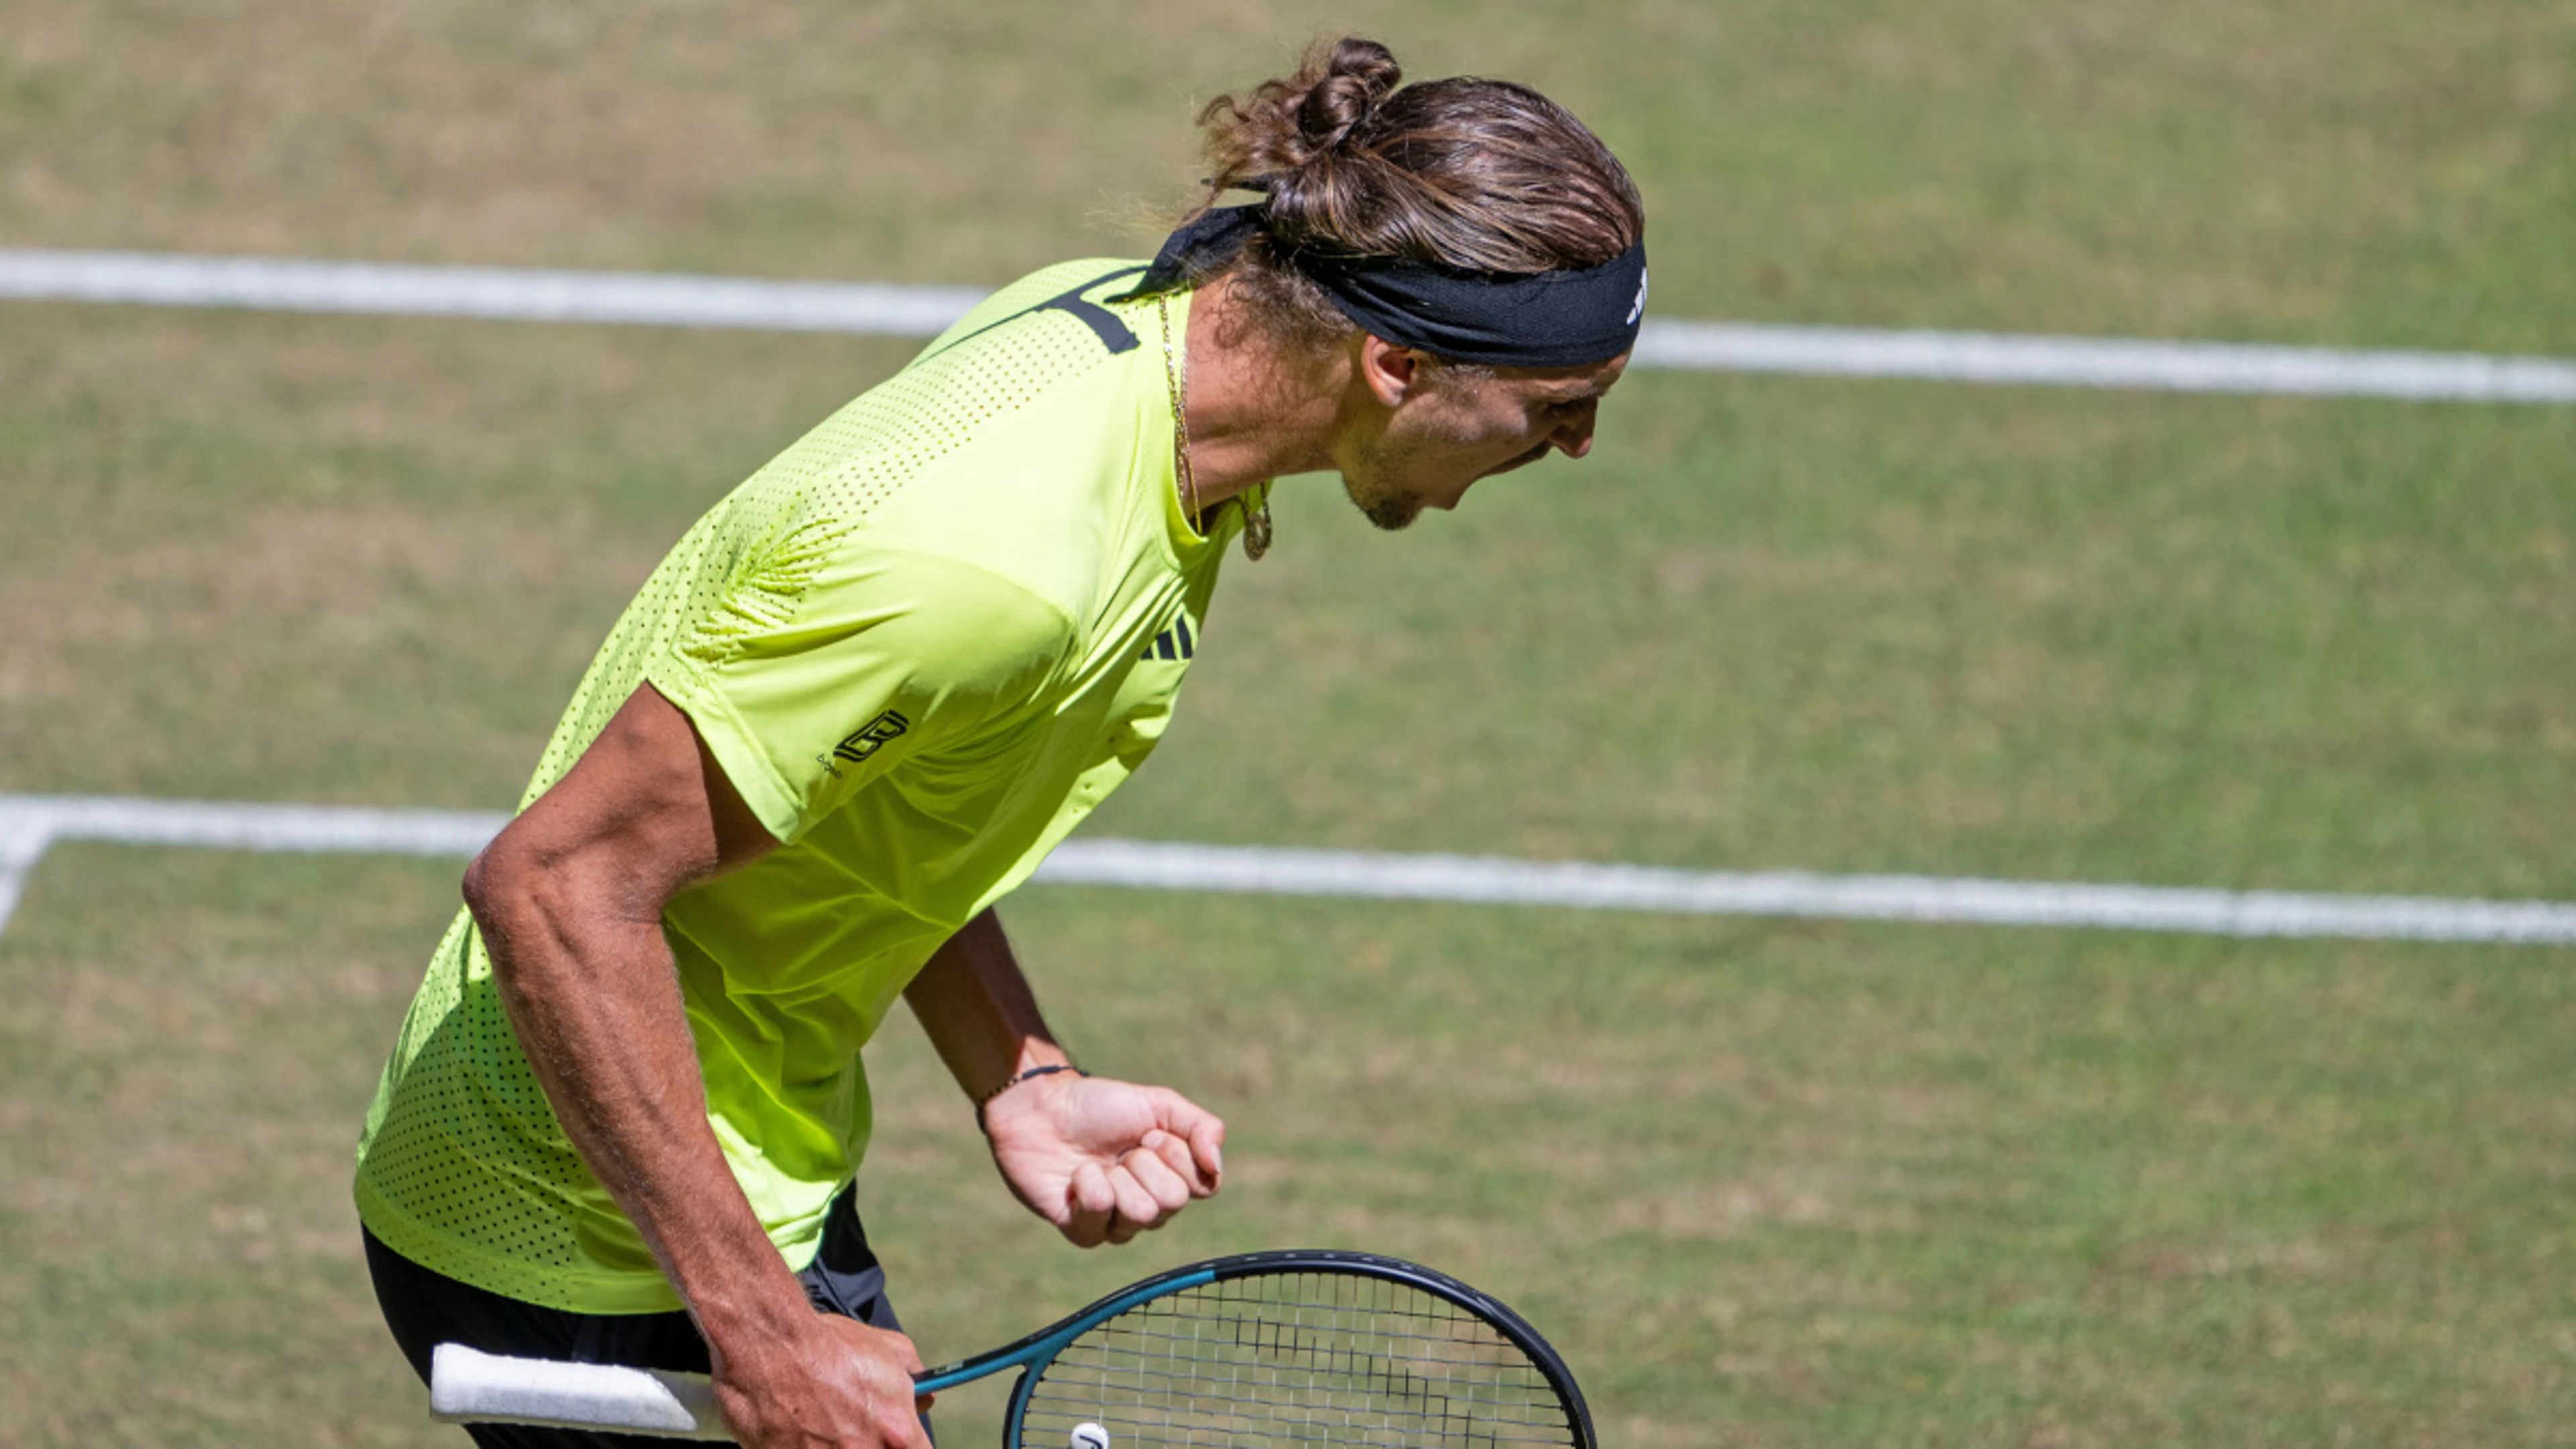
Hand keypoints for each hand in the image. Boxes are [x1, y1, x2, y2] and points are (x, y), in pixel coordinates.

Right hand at [709, 1313, 931, 1448]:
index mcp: (897, 1431)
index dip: (908, 1443)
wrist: (770, 1344)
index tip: (897, 1437)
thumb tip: (923, 1397)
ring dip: (834, 1442)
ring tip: (821, 1423)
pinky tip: (799, 1428)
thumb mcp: (890, 1348)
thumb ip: (915, 1376)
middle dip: (869, 1441)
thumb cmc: (829, 1344)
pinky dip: (805, 1444)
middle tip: (852, 1425)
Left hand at [983, 1073, 1224, 1245]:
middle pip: (1171, 1203)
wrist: (1041, 1107)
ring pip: (1140, 1214)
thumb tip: (1216, 1168)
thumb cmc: (1098, 1106)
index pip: (1203, 1187)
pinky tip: (1075, 1176)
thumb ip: (1202, 1128)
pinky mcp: (1082, 1231)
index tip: (1150, 1133)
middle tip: (1121, 1149)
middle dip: (1144, 1164)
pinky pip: (1100, 1219)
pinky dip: (1088, 1187)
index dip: (1176, 1155)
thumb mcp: (1159, 1104)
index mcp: (1172, 1178)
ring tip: (1096, 1163)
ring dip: (1116, 1176)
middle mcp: (1149, 1205)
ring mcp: (1115, 1222)